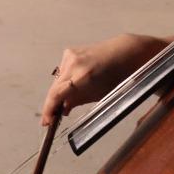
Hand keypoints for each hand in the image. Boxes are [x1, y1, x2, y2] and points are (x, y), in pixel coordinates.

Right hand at [41, 33, 167, 125]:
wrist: (127, 51)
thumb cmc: (120, 76)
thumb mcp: (101, 94)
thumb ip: (78, 101)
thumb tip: (63, 110)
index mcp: (83, 75)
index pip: (57, 94)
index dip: (49, 109)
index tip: (46, 122)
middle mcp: (73, 63)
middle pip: (55, 87)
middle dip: (53, 103)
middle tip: (51, 118)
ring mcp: (70, 55)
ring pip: (57, 80)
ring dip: (59, 92)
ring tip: (63, 104)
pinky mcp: (69, 52)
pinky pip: (62, 71)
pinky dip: (65, 81)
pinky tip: (72, 86)